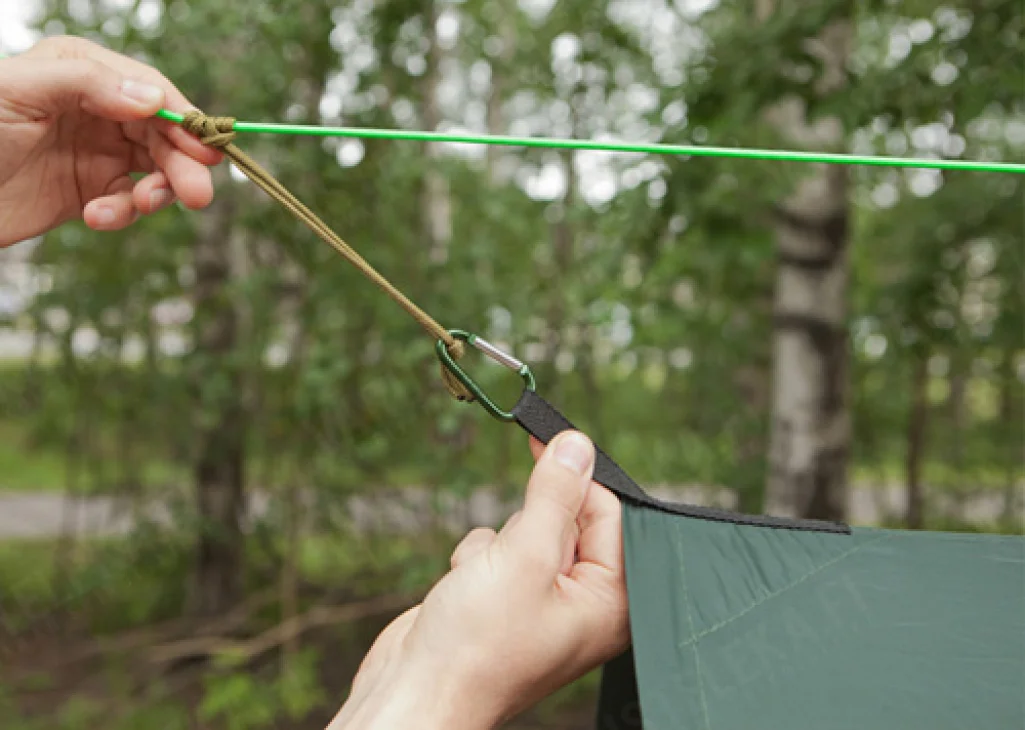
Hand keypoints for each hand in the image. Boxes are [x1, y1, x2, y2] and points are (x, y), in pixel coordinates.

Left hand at [0, 36, 220, 246]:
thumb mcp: (22, 92)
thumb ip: (88, 83)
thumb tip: (153, 97)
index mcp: (82, 71)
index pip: (151, 90)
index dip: (183, 120)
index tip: (206, 150)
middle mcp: (97, 109)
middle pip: (162, 135)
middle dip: (181, 165)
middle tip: (199, 196)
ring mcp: (96, 152)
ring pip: (154, 170)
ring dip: (155, 193)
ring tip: (140, 207)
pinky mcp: (91, 191)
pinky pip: (128, 202)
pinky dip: (122, 213)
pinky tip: (96, 217)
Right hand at [328, 431, 628, 729]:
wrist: (413, 692)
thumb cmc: (476, 646)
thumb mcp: (523, 557)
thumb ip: (554, 496)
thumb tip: (576, 445)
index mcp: (609, 600)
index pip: (608, 512)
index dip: (575, 480)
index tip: (545, 442)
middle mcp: (582, 600)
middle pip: (565, 518)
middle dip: (526, 524)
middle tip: (511, 554)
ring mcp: (539, 599)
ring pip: (523, 529)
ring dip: (496, 544)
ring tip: (484, 582)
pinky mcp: (502, 598)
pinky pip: (495, 549)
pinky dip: (475, 558)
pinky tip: (463, 588)